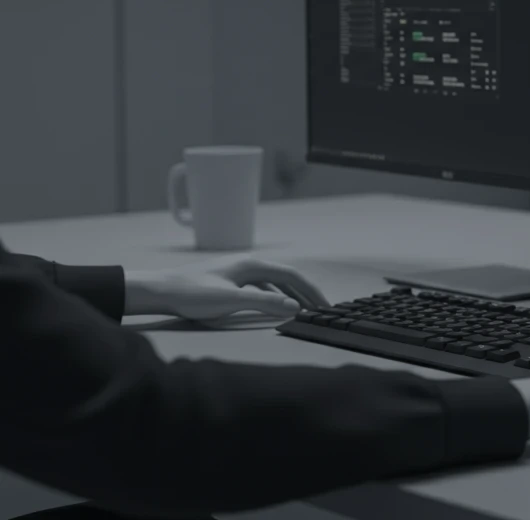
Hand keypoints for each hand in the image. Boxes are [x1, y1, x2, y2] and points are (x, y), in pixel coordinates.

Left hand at [124, 256, 330, 319]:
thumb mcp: (231, 300)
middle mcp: (248, 265)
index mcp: (252, 265)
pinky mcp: (229, 281)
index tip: (324, 306)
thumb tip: (295, 307)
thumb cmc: (192, 294)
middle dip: (305, 293)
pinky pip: (261, 287)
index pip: (292, 276)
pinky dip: (274, 296)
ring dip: (290, 295)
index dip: (311, 291)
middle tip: (320, 309)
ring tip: (302, 309)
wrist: (159, 291)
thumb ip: (265, 303)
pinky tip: (274, 306)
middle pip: (285, 277)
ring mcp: (238, 272)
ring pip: (274, 282)